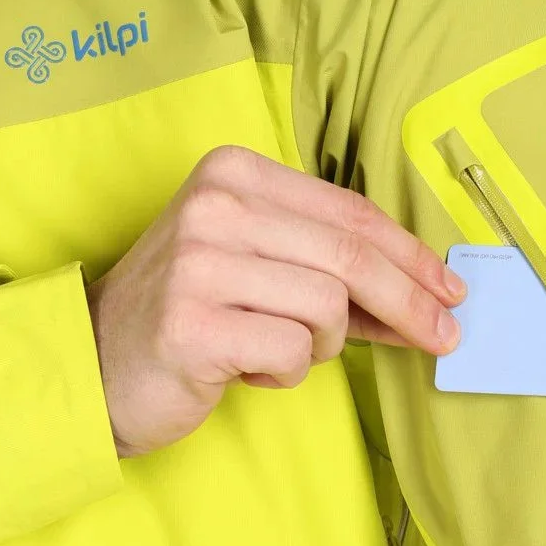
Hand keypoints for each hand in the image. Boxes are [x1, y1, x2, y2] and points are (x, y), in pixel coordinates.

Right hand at [85, 145, 465, 457]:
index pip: (351, 214)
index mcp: (236, 173)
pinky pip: (291, 352)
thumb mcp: (262, 267)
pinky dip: (285, 372)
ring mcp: (199, 263)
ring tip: (279, 349)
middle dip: (410, 305)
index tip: (450, 290)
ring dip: (322, 344)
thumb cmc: (194, 313)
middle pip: (351, 259)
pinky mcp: (192, 325)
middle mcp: (215, 205)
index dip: (412, 256)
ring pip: (327, 308)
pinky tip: (246, 368)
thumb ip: (333, 268)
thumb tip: (428, 293)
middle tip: (443, 339)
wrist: (96, 362)